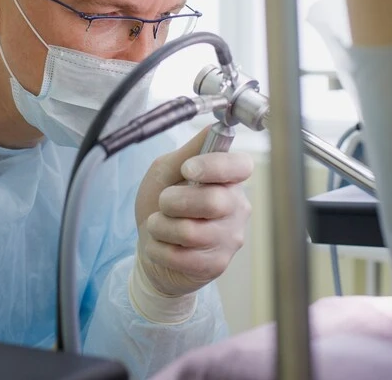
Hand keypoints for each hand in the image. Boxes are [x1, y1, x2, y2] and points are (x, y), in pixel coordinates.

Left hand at [134, 127, 253, 297]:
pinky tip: (161, 245)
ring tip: (158, 225)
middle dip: (174, 200)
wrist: (150, 246)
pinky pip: (182, 257)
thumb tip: (213, 126)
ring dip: (161, 227)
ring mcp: (230, 238)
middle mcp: (237, 207)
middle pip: (213, 201)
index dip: (214, 166)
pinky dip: (159, 249)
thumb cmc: (162, 204)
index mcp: (228, 180)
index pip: (241, 167)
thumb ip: (188, 151)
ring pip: (192, 232)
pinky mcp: (217, 264)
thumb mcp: (167, 171)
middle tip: (163, 202)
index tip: (187, 169)